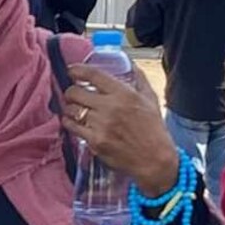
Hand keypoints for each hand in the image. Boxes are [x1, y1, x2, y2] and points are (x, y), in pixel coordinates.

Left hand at [62, 61, 180, 196]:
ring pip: (71, 109)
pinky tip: (74, 122)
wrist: (154, 160)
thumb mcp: (150, 99)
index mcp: (124, 94)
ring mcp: (101, 125)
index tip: (72, 71)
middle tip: (73, 94)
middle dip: (71, 92)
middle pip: (75, 92)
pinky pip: (72, 127)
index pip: (93, 75)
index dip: (78, 70)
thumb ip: (139, 79)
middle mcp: (110, 107)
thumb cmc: (154, 130)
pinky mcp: (95, 141)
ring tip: (74, 109)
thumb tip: (131, 64)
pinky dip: (70, 123)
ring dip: (70, 107)